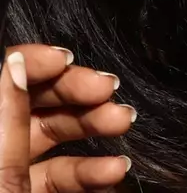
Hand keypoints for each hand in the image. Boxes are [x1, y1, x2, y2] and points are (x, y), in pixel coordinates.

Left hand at [2, 45, 134, 191]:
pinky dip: (91, 169)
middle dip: (74, 91)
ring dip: (93, 124)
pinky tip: (115, 168)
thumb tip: (16, 65)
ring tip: (123, 121)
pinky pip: (60, 172)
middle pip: (31, 101)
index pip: (0, 80)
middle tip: (107, 88)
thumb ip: (8, 128)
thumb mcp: (3, 182)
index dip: (31, 63)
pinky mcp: (29, 191)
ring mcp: (10, 172)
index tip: (65, 59)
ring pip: (51, 134)